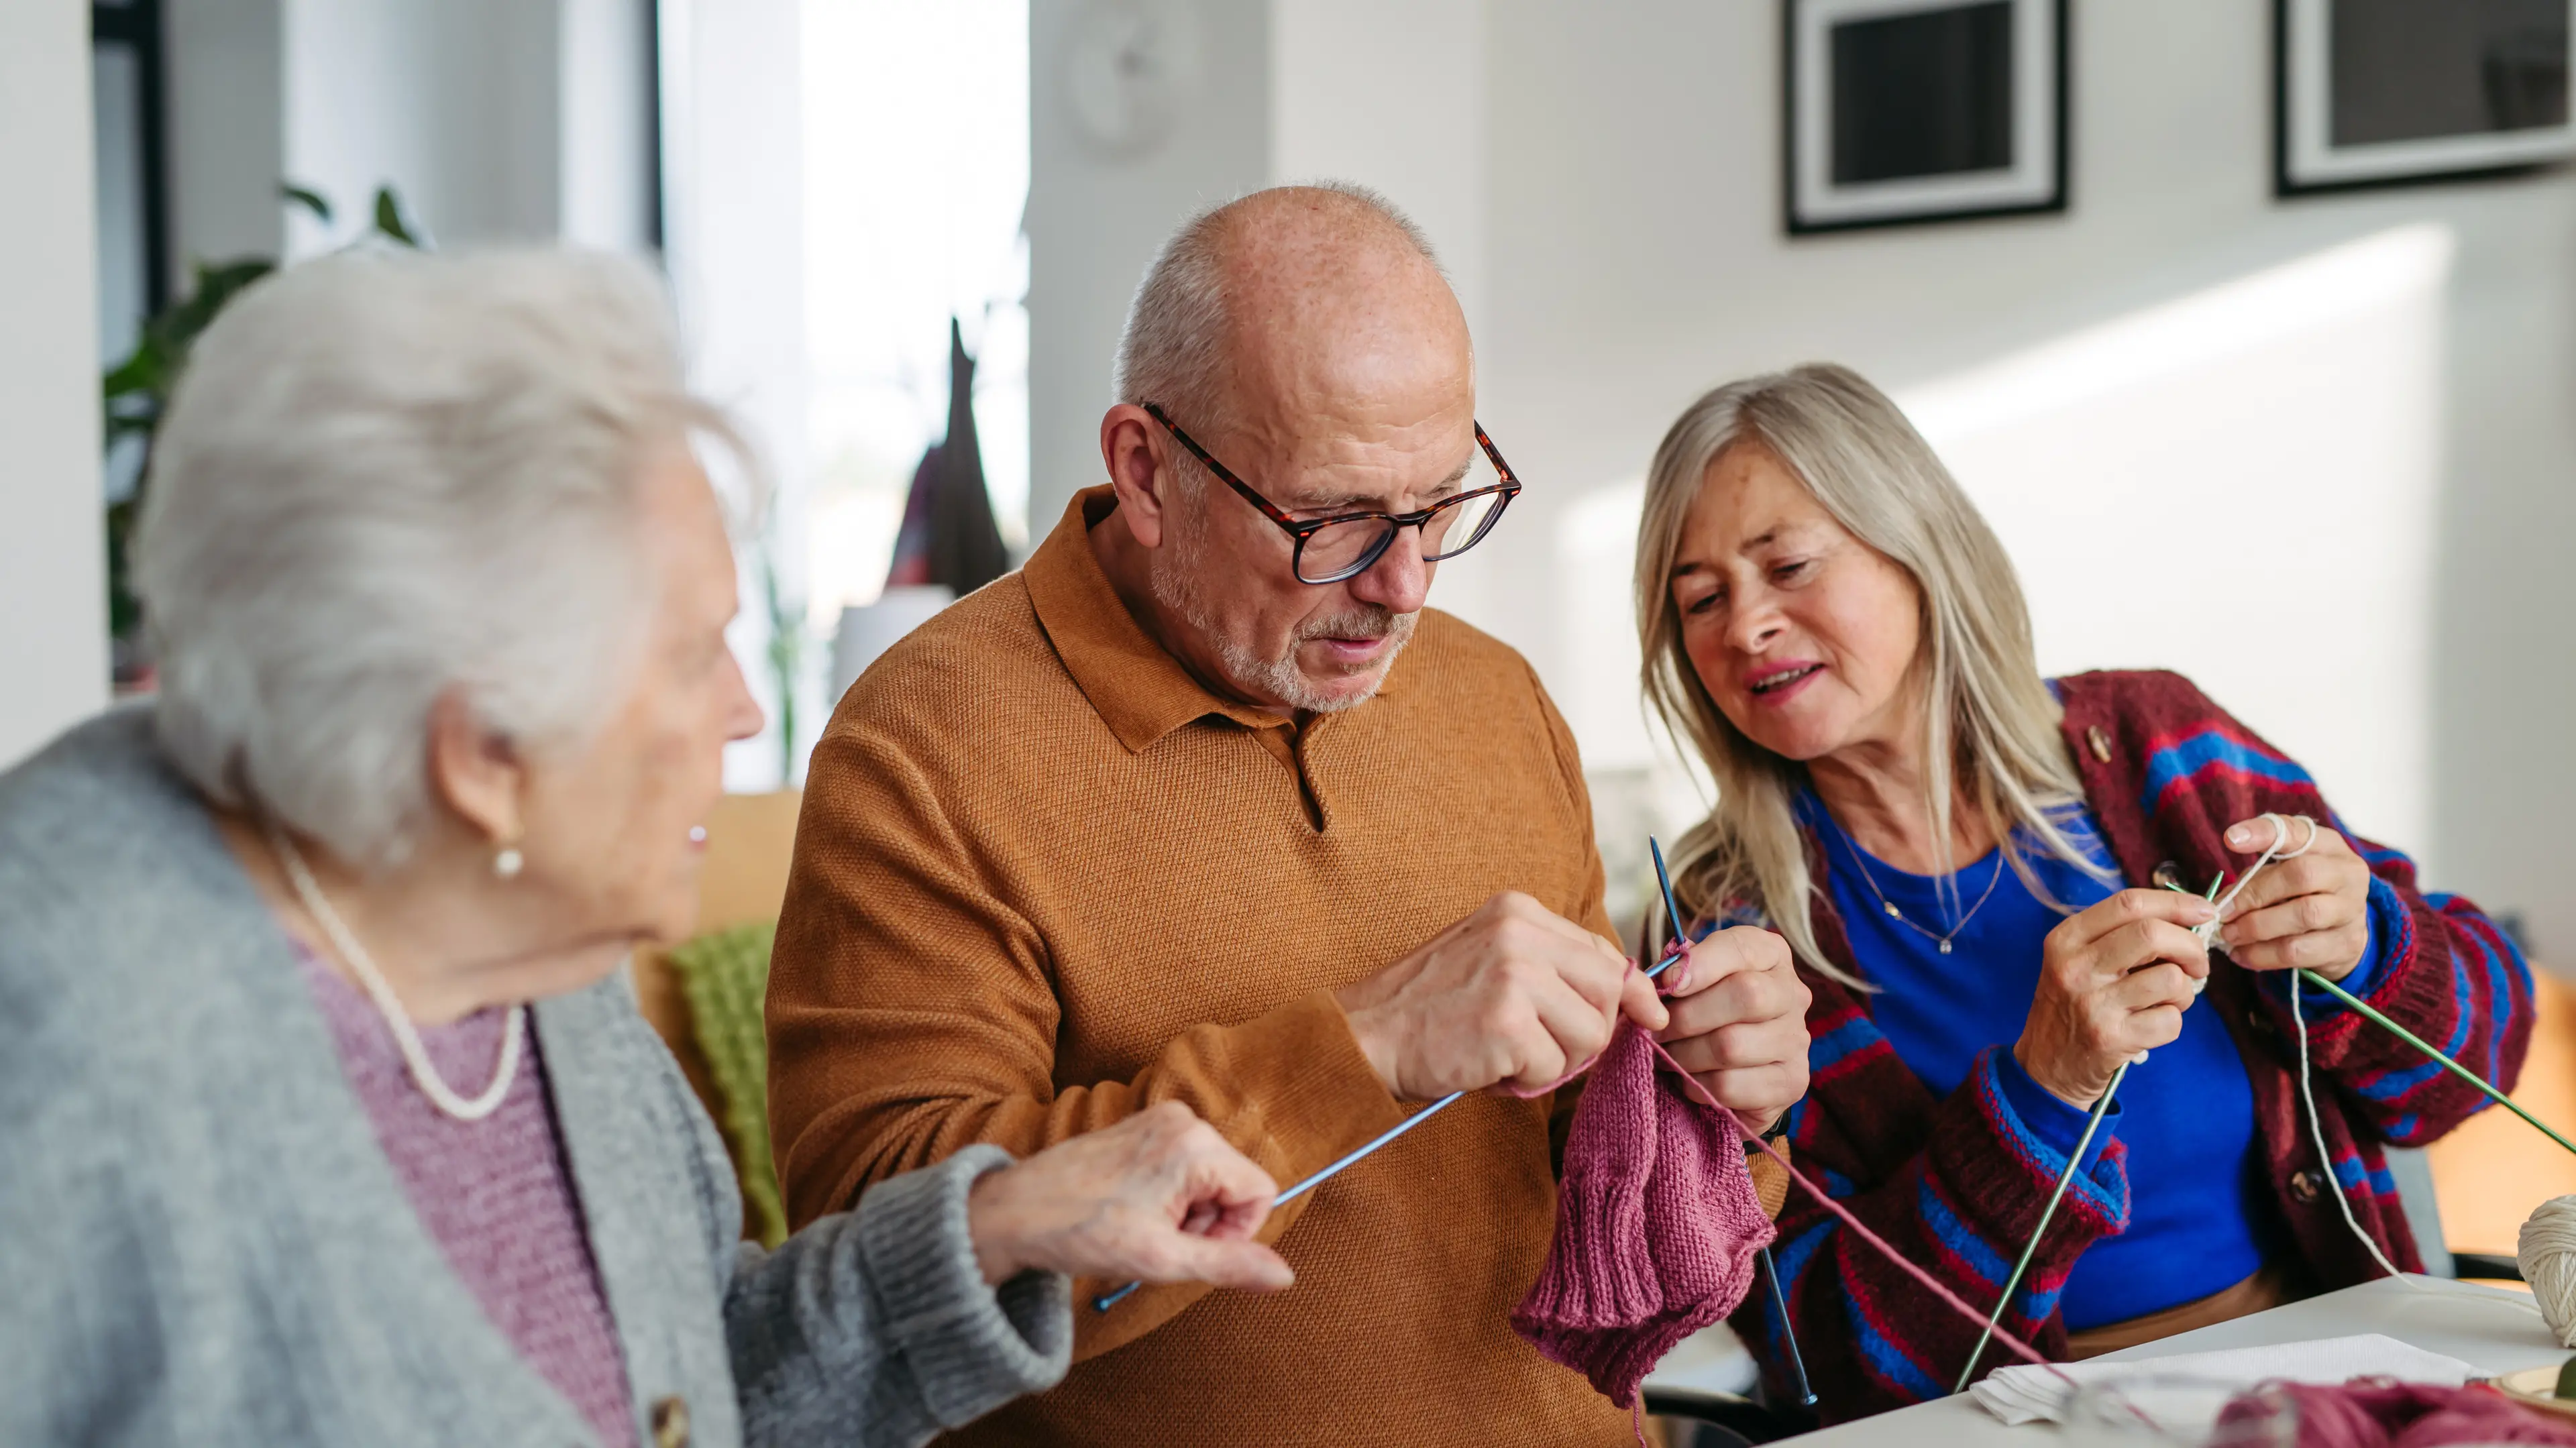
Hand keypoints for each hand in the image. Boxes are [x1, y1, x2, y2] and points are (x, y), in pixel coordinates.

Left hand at [965, 1101, 1292, 1292]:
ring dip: (1186, 1213)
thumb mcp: (1162, 1258)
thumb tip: (1285, 1275)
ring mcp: (1161, 1119)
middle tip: (1158, 1239)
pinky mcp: (1143, 1126)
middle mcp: (1184, 1120)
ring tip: (1140, 1225)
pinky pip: (1185, 1166)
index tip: (1191, 1249)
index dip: (1236, 1233)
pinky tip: (1132, 1210)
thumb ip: (1229, 1264)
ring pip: (1210, 1178)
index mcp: (1196, 1145)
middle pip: (1235, 1184)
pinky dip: (1168, 1196)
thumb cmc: (1081, 1231)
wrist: (1014, 1211)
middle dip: (1207, 1222)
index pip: (1261, 1192)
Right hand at [1333, 891, 1667, 1099]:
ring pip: (1589, 1034)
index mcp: (1518, 910)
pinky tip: (1488, 1066)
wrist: (1363, 1035)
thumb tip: (1634, 997)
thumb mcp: (1491, 961)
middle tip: (1546, 1049)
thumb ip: (1552, 968)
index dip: (1631, 991)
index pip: (1603, 951)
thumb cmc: (1428, 1009)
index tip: (1649, 1016)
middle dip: (1591, 1032)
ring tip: (1506, 1055)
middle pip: (1608, 991)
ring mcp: (1514, 974)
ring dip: (1556, 1061)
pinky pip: (1553, 1067)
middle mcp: (1520, 932)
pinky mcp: (1506, 1022)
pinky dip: (1525, 1081)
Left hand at [1653, 927, 1811, 1134]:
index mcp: (1770, 955)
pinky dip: (1697, 1085)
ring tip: (1667, 1056)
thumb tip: (1667, 979)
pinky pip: (1730, 1086)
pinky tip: (1691, 1079)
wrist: (1731, 1066)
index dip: (1702, 964)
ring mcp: (1797, 1040)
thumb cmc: (1703, 1010)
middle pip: (1746, 995)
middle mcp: (1792, 993)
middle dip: (1687, 1016)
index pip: (1742, 948)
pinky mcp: (1791, 1082)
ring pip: (1731, 1046)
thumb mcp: (1692, 978)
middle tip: (1656, 1031)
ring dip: (1684, 1055)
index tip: (1668, 983)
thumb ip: (1679, 969)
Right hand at [2015, 890, 2215, 1107]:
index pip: (2129, 903)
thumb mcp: (2077, 960)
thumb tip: (2190, 918)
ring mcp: (2093, 1004)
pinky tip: (2151, 1025)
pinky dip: (2173, 1022)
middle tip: (2197, 963)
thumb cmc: (2073, 1006)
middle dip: (2190, 946)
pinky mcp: (2111, 1039)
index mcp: (2066, 939)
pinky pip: (2171, 1020)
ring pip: (2170, 978)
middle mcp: (2075, 967)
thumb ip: (2121, 936)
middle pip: (2152, 934)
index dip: (2176, 903)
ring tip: (2167, 1000)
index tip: (2205, 911)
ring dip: (2185, 991)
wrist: (2045, 1066)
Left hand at [2214, 815, 2370, 980]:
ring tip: (2228, 935)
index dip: (2263, 833)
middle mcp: (2346, 874)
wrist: (2343, 931)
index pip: (2297, 831)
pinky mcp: (2345, 945)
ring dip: (2256, 928)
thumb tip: (2220, 902)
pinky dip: (2263, 955)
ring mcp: (2351, 910)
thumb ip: (2254, 877)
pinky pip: (2299, 951)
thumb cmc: (2302, 894)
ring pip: (2303, 915)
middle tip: (2222, 911)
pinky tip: (2241, 955)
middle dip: (2253, 894)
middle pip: (2301, 875)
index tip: (2230, 839)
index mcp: (2328, 846)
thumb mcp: (2282, 872)